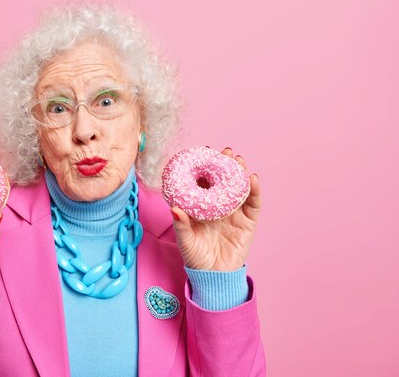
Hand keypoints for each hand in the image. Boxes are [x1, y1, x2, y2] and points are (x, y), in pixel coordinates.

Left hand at [170, 147, 261, 271]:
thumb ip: (181, 225)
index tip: (204, 151)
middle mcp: (219, 206)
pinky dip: (254, 191)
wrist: (214, 277)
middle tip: (226, 152)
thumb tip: (174, 209)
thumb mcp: (185, 241)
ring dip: (240, 173)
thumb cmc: (196, 258)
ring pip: (239, 188)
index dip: (206, 166)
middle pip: (224, 181)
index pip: (205, 182)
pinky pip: (253, 204)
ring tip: (238, 160)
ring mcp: (235, 213)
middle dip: (226, 164)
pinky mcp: (248, 223)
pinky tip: (252, 179)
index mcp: (203, 207)